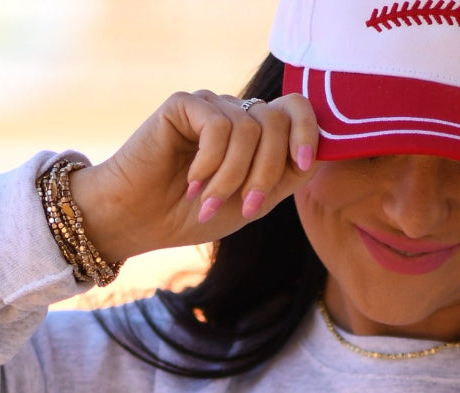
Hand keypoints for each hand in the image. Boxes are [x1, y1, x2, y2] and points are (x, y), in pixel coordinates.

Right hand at [69, 91, 319, 263]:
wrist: (142, 221)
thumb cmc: (194, 215)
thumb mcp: (252, 203)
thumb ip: (284, 177)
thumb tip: (317, 155)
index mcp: (257, 135)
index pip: (296, 109)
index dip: (307, 132)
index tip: (301, 165)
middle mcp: (236, 114)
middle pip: (277, 121)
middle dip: (266, 171)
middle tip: (246, 207)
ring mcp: (210, 107)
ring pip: (249, 129)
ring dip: (232, 177)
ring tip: (208, 201)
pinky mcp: (183, 105)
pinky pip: (217, 127)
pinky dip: (210, 163)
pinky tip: (192, 181)